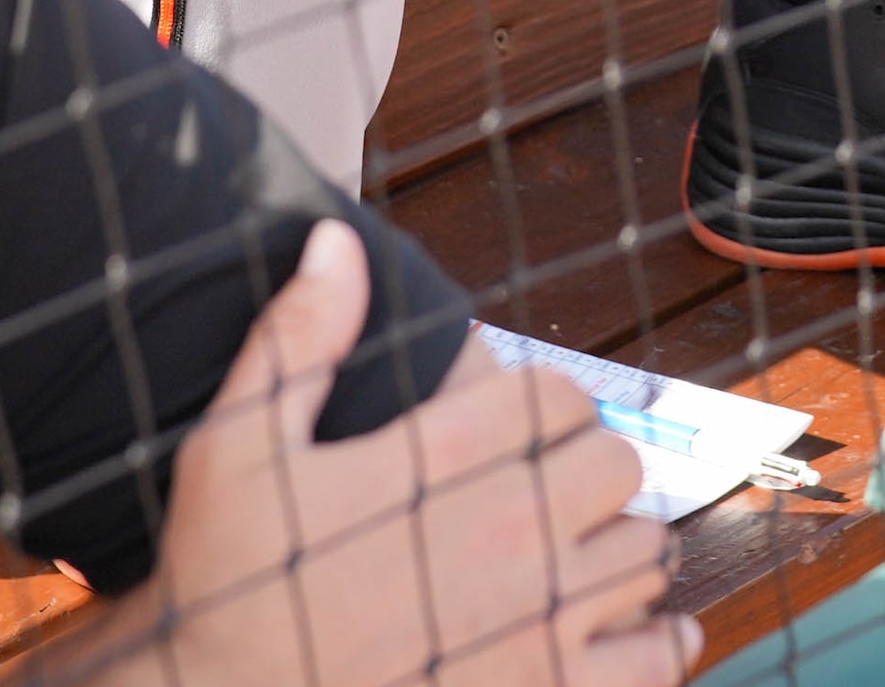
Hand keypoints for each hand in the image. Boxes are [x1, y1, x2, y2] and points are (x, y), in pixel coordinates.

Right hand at [118, 221, 684, 686]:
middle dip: (587, 466)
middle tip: (544, 488)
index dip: (546, 403)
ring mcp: (540, 621)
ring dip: (615, 548)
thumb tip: (336, 240)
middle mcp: (510, 532)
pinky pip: (654, 659)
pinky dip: (657, 640)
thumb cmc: (227, 580)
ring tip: (571, 556)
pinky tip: (628, 627)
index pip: (561, 394)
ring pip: (644, 553)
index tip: (516, 428)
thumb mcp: (238, 444)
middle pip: (616, 464)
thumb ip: (299, 337)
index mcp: (448, 459)